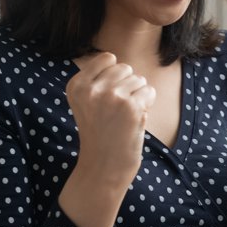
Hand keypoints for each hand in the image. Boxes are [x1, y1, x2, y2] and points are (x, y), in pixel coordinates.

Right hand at [65, 52, 155, 188]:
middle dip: (127, 86)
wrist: (103, 167)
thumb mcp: (85, 102)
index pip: (107, 58)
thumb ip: (96, 79)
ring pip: (139, 79)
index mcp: (76, 85)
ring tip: (125, 116)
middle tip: (118, 110)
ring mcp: (112, 97)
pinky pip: (149, 91)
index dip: (114, 77)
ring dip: (138, 96)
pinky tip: (135, 119)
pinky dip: (147, 104)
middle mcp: (91, 89)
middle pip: (124, 68)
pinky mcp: (131, 107)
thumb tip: (115, 58)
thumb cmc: (99, 132)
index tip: (107, 98)